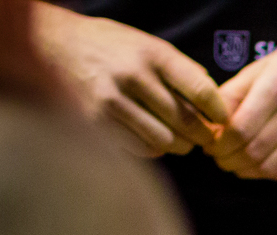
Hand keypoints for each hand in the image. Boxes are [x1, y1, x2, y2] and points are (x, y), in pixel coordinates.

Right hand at [33, 2, 227, 157]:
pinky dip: (154, 149)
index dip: (219, 111)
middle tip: (204, 137)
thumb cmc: (108, 47)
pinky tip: (152, 139)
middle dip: (202, 135)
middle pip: (187, 122)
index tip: (223, 120)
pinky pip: (141, 149)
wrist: (53, 45)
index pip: (201, 90)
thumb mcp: (146, 43)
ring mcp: (113, 101)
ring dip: (179, 146)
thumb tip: (214, 101)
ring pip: (165, 141)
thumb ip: (179, 69)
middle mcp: (133, 76)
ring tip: (179, 140)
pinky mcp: (97, 122)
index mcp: (152, 53)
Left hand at [209, 30, 276, 180]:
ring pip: (271, 167)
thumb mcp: (262, 67)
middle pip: (254, 151)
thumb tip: (208, 126)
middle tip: (220, 159)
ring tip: (236, 164)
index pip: (240, 128)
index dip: (220, 144)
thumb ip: (233, 94)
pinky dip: (268, 173)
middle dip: (229, 160)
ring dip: (247, 171)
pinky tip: (258, 165)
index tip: (210, 147)